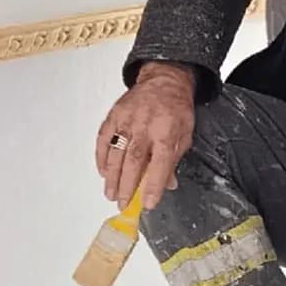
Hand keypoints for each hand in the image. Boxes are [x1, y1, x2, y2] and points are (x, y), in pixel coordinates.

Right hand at [95, 64, 194, 215]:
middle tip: (123, 204)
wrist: (163, 80)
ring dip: (112, 176)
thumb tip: (167, 185)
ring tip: (110, 194)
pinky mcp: (114, 115)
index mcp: (167, 132)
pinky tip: (102, 172)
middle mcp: (145, 126)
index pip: (160, 164)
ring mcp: (127, 120)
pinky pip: (104, 139)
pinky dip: (101, 157)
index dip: (154, 186)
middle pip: (133, 161)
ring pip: (116, 153)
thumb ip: (174, 160)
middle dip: (127, 186)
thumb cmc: (176, 109)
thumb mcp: (185, 135)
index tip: (149, 203)